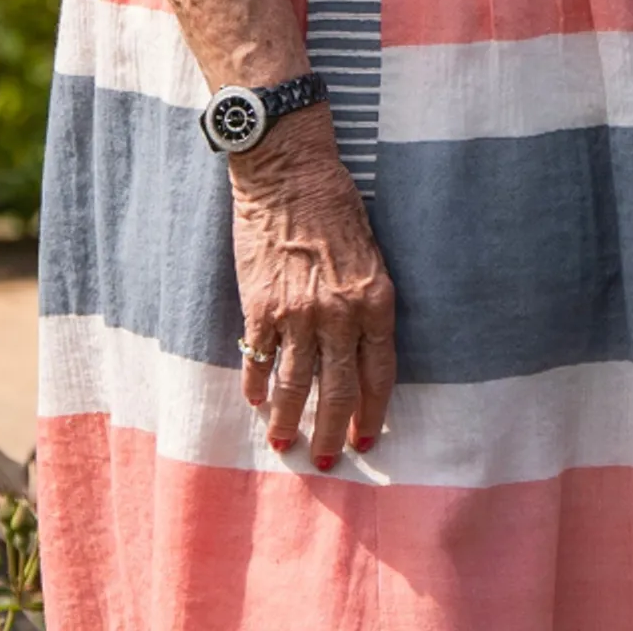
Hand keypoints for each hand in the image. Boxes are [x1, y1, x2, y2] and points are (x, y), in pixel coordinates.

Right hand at [230, 107, 396, 471]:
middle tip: (326, 460)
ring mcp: (297, 313)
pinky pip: (257, 360)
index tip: (366, 438)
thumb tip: (357, 352)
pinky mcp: (259, 306)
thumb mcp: (370, 255)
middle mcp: (339, 313)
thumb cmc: (334, 206)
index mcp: (375, 300)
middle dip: (332, 431)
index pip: (379, 372)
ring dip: (287, 420)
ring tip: (284, 443)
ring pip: (294, 385)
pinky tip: (254, 402)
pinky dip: (254, 386)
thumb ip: (365, 304)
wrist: (288, 172)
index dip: (371, 410)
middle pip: (337, 390)